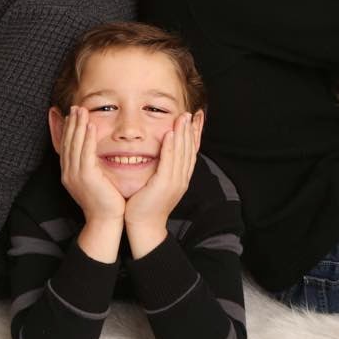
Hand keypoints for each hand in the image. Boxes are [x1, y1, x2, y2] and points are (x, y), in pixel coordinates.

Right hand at [60, 106, 124, 222]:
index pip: (66, 146)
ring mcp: (75, 175)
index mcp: (69, 174)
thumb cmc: (105, 202)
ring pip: (75, 144)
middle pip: (67, 142)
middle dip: (71, 123)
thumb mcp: (96, 181)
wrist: (105, 221)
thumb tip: (96, 154)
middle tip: (75, 107)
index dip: (69, 129)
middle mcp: (68, 173)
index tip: (73, 115)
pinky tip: (90, 125)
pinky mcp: (86, 176)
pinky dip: (87, 137)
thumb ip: (93, 166)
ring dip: (78, 125)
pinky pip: (85, 152)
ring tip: (81, 110)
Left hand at [125, 113, 196, 256]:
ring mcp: (176, 182)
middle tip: (191, 113)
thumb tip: (160, 153)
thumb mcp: (156, 183)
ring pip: (183, 153)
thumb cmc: (145, 204)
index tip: (195, 119)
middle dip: (192, 130)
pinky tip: (171, 133)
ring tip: (183, 117)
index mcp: (181, 178)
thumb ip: (161, 167)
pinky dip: (172, 146)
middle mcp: (182, 178)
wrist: (143, 225)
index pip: (191, 152)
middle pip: (190, 150)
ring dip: (183, 133)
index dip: (195, 135)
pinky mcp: (165, 184)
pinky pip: (170, 162)